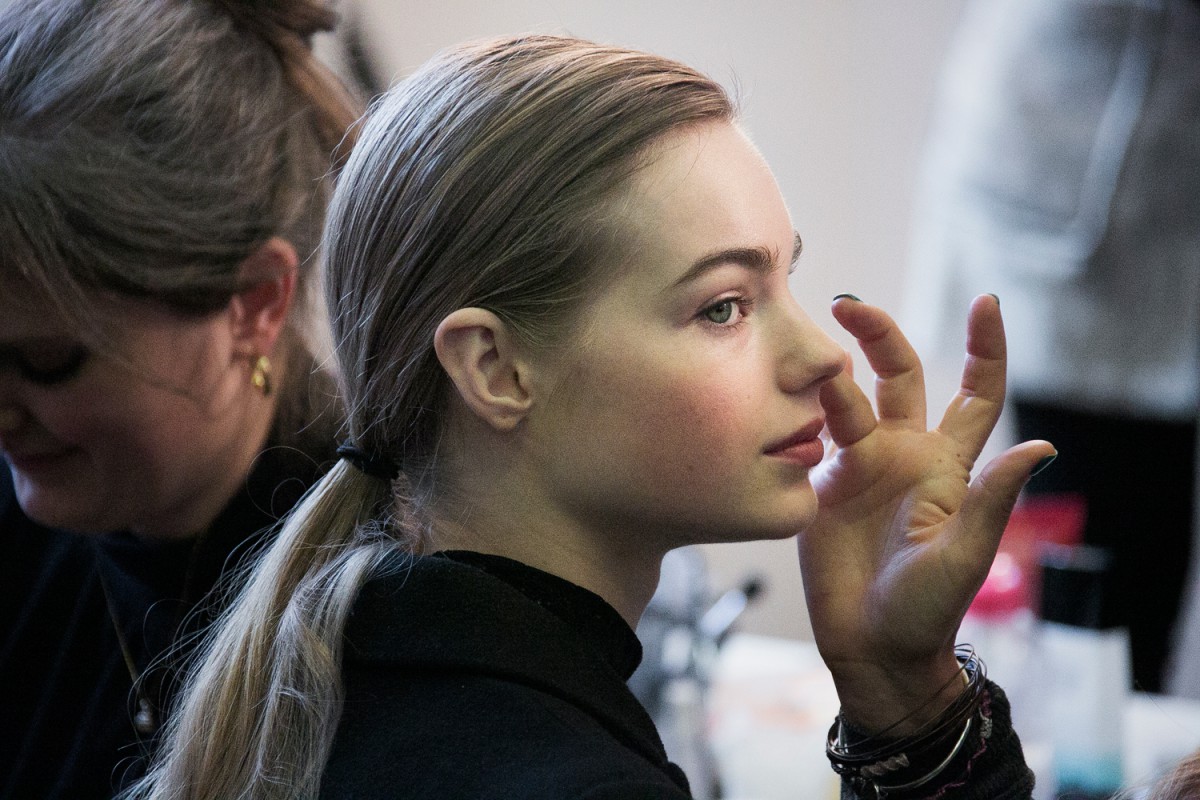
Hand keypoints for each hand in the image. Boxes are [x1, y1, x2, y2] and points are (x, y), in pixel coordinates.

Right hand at [798, 294, 1053, 733]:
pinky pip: (810, 433)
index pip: (976, 393)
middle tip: (847, 306)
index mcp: (948, 466)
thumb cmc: (926, 609)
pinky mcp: (823, 483)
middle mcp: (905, 454)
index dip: (986, 347)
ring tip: (807, 364)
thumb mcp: (965, 555)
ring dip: (830, 373)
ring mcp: (862, 467)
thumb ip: (993, 499)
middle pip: (899, 374)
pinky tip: (783, 402)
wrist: (870, 646)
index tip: (985, 301)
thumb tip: (1043, 446)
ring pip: (848, 397)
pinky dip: (799, 413)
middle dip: (879, 334)